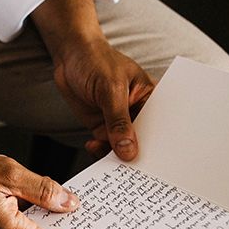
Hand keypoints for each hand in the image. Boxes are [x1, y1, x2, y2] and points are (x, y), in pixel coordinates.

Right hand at [0, 138, 78, 228]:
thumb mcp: (7, 171)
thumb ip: (42, 189)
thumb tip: (71, 204)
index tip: (84, 209)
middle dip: (59, 216)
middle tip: (66, 189)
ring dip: (41, 211)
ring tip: (36, 185)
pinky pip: (19, 228)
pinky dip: (27, 212)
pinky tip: (21, 191)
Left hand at [54, 38, 153, 159]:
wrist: (69, 56)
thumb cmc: (95, 61)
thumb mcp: (110, 89)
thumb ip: (118, 121)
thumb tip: (128, 151)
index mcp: (150, 98)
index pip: (159, 127)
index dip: (159, 146)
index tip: (156, 164)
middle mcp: (137, 112)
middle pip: (142, 141)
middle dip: (137, 156)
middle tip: (132, 172)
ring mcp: (118, 121)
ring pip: (122, 147)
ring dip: (115, 156)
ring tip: (110, 165)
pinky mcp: (102, 127)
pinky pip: (104, 145)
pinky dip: (99, 151)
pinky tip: (93, 148)